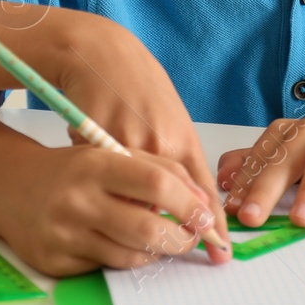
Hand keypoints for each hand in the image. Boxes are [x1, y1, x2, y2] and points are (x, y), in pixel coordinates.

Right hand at [0, 143, 222, 277]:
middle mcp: (77, 200)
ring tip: (164, 241)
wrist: (11, 187)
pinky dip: (127, 259)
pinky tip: (129, 246)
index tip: (206, 215)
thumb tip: (202, 203)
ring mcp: (64, 234)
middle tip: (192, 237)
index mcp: (95, 164)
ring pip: (131, 256)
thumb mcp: (111, 154)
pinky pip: (106, 268)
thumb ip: (158, 170)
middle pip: (147, 228)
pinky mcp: (55, 262)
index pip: (156, 184)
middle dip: (181, 238)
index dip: (189, 203)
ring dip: (157, 252)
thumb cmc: (73, 169)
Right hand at [46, 14, 228, 250]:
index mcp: (177, 138)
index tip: (220, 250)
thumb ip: (179, 159)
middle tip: (175, 245)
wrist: (101, 54)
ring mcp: (116, 150)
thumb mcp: (171, 118)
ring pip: (127, 206)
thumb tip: (193, 201)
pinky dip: (101, 197)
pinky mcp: (84, 152)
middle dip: (169, 235)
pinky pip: (97, 189)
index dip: (210, 224)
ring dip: (133, 224)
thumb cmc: (140, 85)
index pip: (200, 192)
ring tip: (137, 227)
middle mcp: (151, 146)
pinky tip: (101, 194)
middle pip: (162, 208)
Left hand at [216, 116, 304, 227]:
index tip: (230, 209)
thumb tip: (224, 179)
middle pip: (286, 154)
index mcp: (291, 132)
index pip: (262, 154)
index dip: (245, 181)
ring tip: (300, 220)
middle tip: (251, 217)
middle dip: (266, 186)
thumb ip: (260, 167)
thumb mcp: (296, 162)